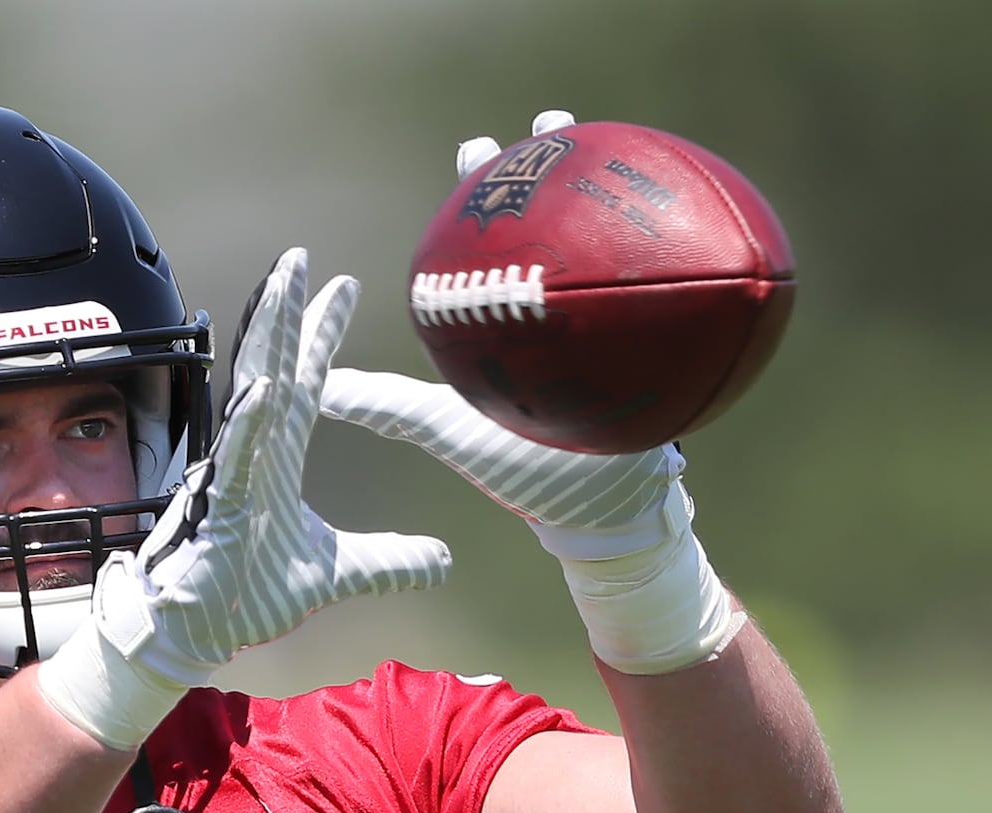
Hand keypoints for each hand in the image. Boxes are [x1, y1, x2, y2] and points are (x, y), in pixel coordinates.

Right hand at [40, 248, 451, 747]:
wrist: (199, 632)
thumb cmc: (249, 594)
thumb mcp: (339, 575)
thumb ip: (389, 561)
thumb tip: (442, 561)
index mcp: (277, 459)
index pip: (307, 384)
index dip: (322, 336)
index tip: (344, 287)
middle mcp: (252, 455)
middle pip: (275, 370)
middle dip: (291, 315)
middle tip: (305, 258)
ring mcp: (232, 477)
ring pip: (251, 396)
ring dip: (269, 345)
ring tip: (281, 293)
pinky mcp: (218, 510)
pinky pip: (236, 461)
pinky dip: (250, 426)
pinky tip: (266, 391)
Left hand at [320, 103, 742, 676]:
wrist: (603, 509)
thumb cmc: (525, 472)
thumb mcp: (444, 426)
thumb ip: (385, 404)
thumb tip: (314, 387)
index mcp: (507, 317)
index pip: (491, 243)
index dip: (482, 195)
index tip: (476, 149)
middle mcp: (557, 312)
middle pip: (549, 227)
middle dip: (547, 171)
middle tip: (546, 124)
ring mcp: (609, 324)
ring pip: (604, 243)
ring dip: (603, 188)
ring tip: (601, 138)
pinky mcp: (658, 339)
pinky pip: (667, 281)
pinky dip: (666, 243)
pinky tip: (677, 205)